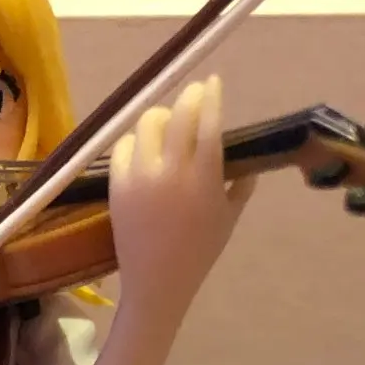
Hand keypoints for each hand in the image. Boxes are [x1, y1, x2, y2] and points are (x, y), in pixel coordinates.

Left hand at [107, 74, 252, 321]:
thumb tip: (248, 158)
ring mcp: (141, 176)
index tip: (213, 83)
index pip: (209, 123)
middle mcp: (173, 172)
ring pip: (148, 123)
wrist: (157, 282)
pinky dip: (136, 141)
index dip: (211, 96)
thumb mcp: (229, 219)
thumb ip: (242, 185)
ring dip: (161, 117)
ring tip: (168, 125)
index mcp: (205, 180)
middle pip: (178, 113)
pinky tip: (144, 147)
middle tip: (193, 96)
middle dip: (188, 97)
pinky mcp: (117, 185)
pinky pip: (124, 146)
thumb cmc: (199, 252)